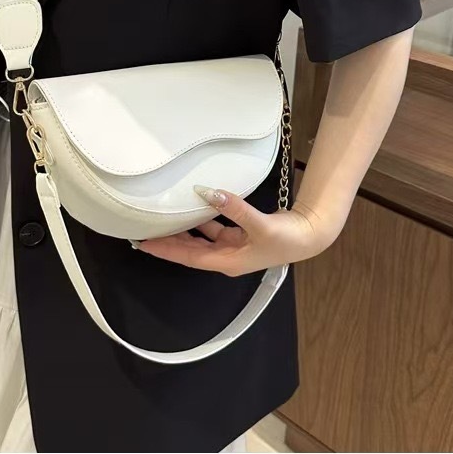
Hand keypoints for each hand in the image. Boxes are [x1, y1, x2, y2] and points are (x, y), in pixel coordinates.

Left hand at [133, 186, 333, 276]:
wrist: (309, 235)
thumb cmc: (286, 238)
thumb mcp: (259, 225)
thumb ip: (233, 208)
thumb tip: (209, 192)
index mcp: (227, 261)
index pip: (187, 256)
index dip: (165, 249)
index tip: (143, 243)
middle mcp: (226, 257)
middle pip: (189, 250)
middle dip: (168, 241)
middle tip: (145, 229)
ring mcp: (233, 246)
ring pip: (201, 239)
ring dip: (184, 230)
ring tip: (164, 218)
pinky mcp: (241, 235)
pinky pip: (215, 229)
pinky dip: (203, 220)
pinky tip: (195, 207)